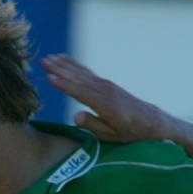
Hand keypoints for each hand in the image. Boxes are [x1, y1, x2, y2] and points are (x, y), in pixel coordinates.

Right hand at [41, 54, 167, 143]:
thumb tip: (76, 117)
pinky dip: (75, 65)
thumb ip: (94, 125)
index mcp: (105, 105)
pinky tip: (65, 59)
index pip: (80, 93)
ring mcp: (105, 85)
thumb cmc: (130, 132)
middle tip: (43, 61)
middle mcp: (104, 91)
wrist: (149, 120)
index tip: (49, 77)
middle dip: (60, 69)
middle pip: (78, 78)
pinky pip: (87, 72)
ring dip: (64, 64)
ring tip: (49, 58)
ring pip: (81, 73)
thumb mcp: (113, 135)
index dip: (64, 85)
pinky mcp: (105, 83)